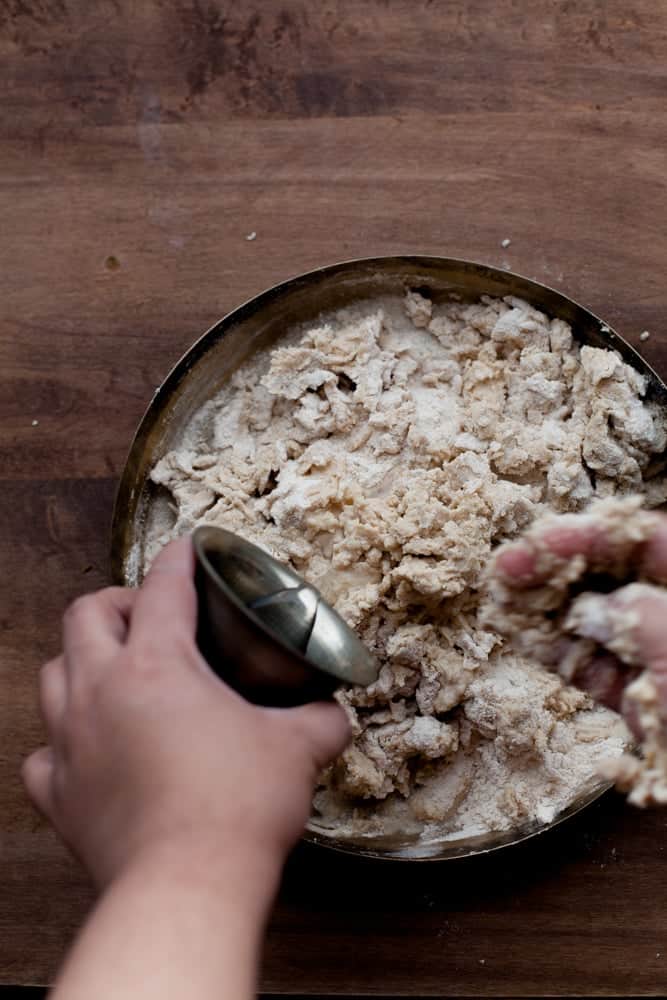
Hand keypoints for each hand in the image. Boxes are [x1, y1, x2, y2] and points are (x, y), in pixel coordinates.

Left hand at [22, 537, 350, 892]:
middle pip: (85, 616)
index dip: (179, 561)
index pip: (163, 589)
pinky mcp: (59, 795)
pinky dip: (60, 741)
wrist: (186, 886)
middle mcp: (100, 692)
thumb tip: (333, 713)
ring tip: (113, 672)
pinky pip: (42, 752)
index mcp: (157, 666)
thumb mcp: (297, 749)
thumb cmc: (238, 807)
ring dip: (80, 661)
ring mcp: (70, 743)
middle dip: (115, 602)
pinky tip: (87, 748)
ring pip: (51, 674)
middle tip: (146, 616)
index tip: (190, 551)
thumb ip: (318, 719)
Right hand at [494, 513, 666, 733]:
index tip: (541, 540)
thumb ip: (635, 619)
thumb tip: (590, 611)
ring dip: (549, 611)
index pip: (649, 543)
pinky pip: (595, 670)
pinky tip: (525, 637)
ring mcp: (661, 662)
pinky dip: (559, 655)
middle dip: (561, 570)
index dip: (591, 536)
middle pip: (616, 577)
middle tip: (509, 567)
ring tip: (504, 600)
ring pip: (598, 625)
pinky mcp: (643, 704)